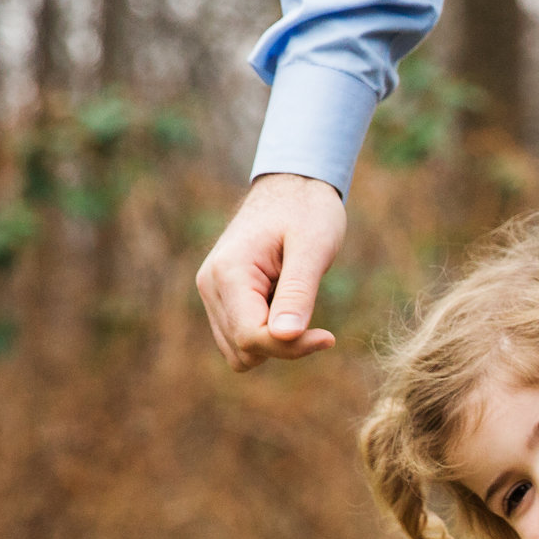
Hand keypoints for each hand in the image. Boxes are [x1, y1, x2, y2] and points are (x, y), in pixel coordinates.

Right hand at [194, 173, 346, 369]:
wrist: (292, 187)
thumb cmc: (307, 211)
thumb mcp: (313, 248)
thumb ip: (297, 293)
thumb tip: (283, 336)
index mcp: (229, 272)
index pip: (251, 336)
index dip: (291, 347)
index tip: (328, 337)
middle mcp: (210, 285)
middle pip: (243, 349)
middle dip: (283, 345)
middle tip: (315, 320)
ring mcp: (212, 293)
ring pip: (238, 351)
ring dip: (273, 343)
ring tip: (295, 305)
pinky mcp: (221, 298)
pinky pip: (240, 339)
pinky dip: (266, 335)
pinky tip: (285, 306)